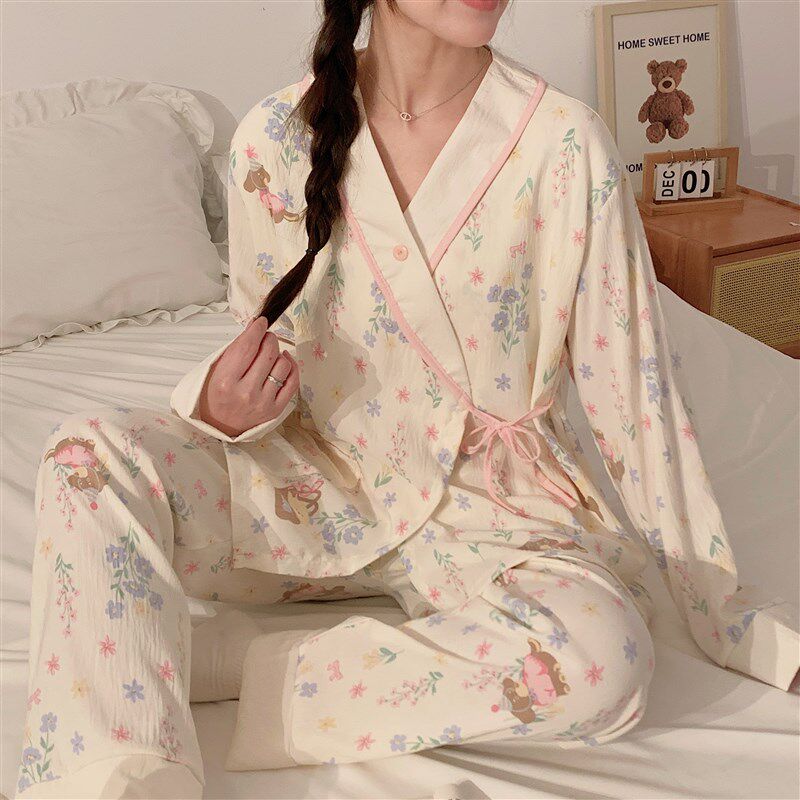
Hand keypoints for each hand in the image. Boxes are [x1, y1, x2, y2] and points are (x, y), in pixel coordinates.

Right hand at [198, 317, 299, 437]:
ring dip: (278, 353)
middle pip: (268, 353)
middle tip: (265, 337)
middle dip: (269, 338)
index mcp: (225, 381)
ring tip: (269, 354)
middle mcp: (245, 393)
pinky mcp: (276, 410)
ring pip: (283, 365)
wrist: (220, 426)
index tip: (261, 322)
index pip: (247, 347)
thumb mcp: (217, 370)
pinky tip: (283, 361)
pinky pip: (292, 382)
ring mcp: (263, 403)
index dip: (257, 330)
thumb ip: (236, 348)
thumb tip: (256, 326)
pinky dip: (291, 367)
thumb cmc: (216, 394)